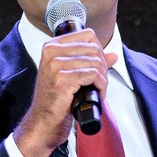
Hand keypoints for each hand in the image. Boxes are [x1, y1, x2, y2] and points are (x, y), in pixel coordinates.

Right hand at [12, 28, 116, 156]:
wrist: (43, 122)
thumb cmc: (55, 100)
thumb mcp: (72, 75)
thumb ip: (91, 62)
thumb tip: (113, 55)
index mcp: (51, 46)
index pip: (87, 35)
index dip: (99, 50)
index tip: (98, 66)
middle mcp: (51, 52)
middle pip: (93, 48)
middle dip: (103, 65)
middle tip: (100, 81)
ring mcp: (55, 66)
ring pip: (95, 62)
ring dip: (103, 78)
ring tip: (99, 89)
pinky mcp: (62, 80)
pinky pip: (93, 75)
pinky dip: (101, 86)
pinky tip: (98, 95)